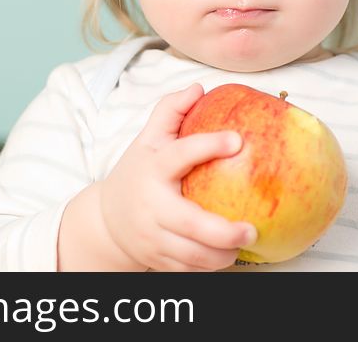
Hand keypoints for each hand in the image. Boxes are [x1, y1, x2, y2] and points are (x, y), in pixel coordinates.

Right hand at [99, 83, 257, 270]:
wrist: (105, 220)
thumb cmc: (136, 173)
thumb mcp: (147, 139)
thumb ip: (170, 111)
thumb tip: (198, 88)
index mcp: (153, 169)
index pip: (180, 155)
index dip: (208, 146)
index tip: (238, 140)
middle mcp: (151, 205)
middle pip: (188, 223)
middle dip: (222, 231)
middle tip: (253, 227)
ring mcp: (152, 237)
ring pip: (191, 254)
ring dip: (222, 254)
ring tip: (245, 242)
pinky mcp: (157, 260)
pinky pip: (188, 269)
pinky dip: (210, 266)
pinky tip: (229, 255)